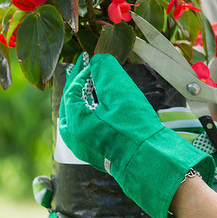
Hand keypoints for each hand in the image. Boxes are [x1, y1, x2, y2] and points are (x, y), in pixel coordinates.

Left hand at [58, 53, 214, 217]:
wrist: (146, 157)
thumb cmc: (134, 126)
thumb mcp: (120, 91)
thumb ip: (105, 70)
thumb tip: (97, 59)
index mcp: (74, 120)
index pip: (72, 89)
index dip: (82, 71)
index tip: (92, 59)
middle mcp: (72, 136)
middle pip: (69, 104)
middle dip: (77, 85)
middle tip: (84, 69)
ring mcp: (81, 147)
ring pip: (74, 117)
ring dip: (81, 99)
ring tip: (89, 86)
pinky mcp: (93, 153)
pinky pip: (82, 128)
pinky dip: (87, 113)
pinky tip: (98, 108)